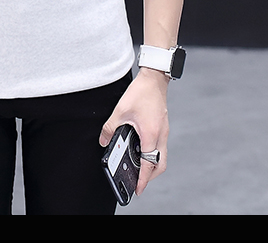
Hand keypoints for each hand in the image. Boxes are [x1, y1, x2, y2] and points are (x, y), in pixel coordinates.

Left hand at [99, 68, 169, 194]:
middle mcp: (160, 135)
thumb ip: (110, 127)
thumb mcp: (120, 110)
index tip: (138, 188)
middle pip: (160, 165)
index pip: (149, 164)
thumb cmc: (140, 92)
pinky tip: (142, 150)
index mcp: (150, 133)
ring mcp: (164, 131)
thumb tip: (103, 140)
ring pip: (162, 156)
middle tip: (139, 181)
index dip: (144, 179)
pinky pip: (161, 147)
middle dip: (150, 176)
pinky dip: (154, 154)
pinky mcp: (164, 126)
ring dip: (153, 165)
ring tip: (139, 168)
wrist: (154, 78)